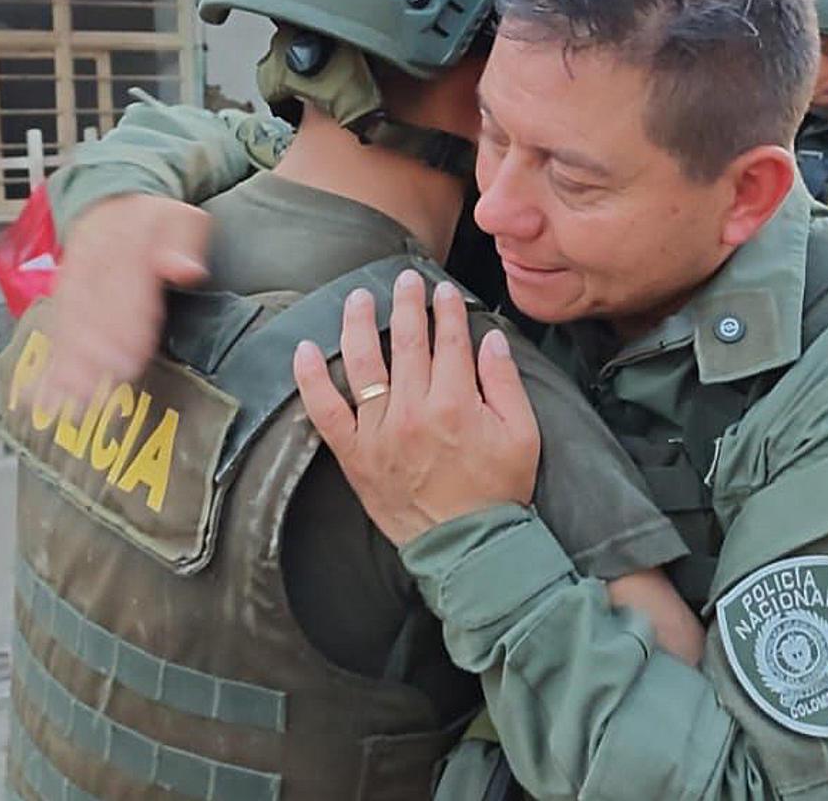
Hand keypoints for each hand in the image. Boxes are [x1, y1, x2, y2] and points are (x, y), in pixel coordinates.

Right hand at [41, 195, 210, 402]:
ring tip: (65, 402)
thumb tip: (185, 270)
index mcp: (124, 247)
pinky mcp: (64, 299)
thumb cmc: (154, 218)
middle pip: (91, 315)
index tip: (126, 362)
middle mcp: (93, 268)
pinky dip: (49, 362)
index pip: (126, 292)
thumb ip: (184, 243)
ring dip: (66, 367)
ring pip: (69, 327)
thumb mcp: (180, 217)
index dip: (125, 328)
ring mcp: (74, 284)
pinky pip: (56, 330)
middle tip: (90, 395)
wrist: (111, 198)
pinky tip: (42, 395)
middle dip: (90, 358)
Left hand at [293, 269, 539, 545]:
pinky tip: (305, 349)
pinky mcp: (355, 454)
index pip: (448, 341)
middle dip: (407, 304)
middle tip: (406, 279)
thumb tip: (490, 338)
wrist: (468, 547)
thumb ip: (505, 382)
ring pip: (364, 364)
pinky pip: (325, 411)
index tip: (443, 291)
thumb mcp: (523, 434)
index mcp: (456, 403)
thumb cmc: (499, 490)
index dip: (446, 311)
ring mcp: (379, 432)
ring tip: (358, 297)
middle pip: (406, 343)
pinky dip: (311, 379)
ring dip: (359, 323)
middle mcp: (412, 411)